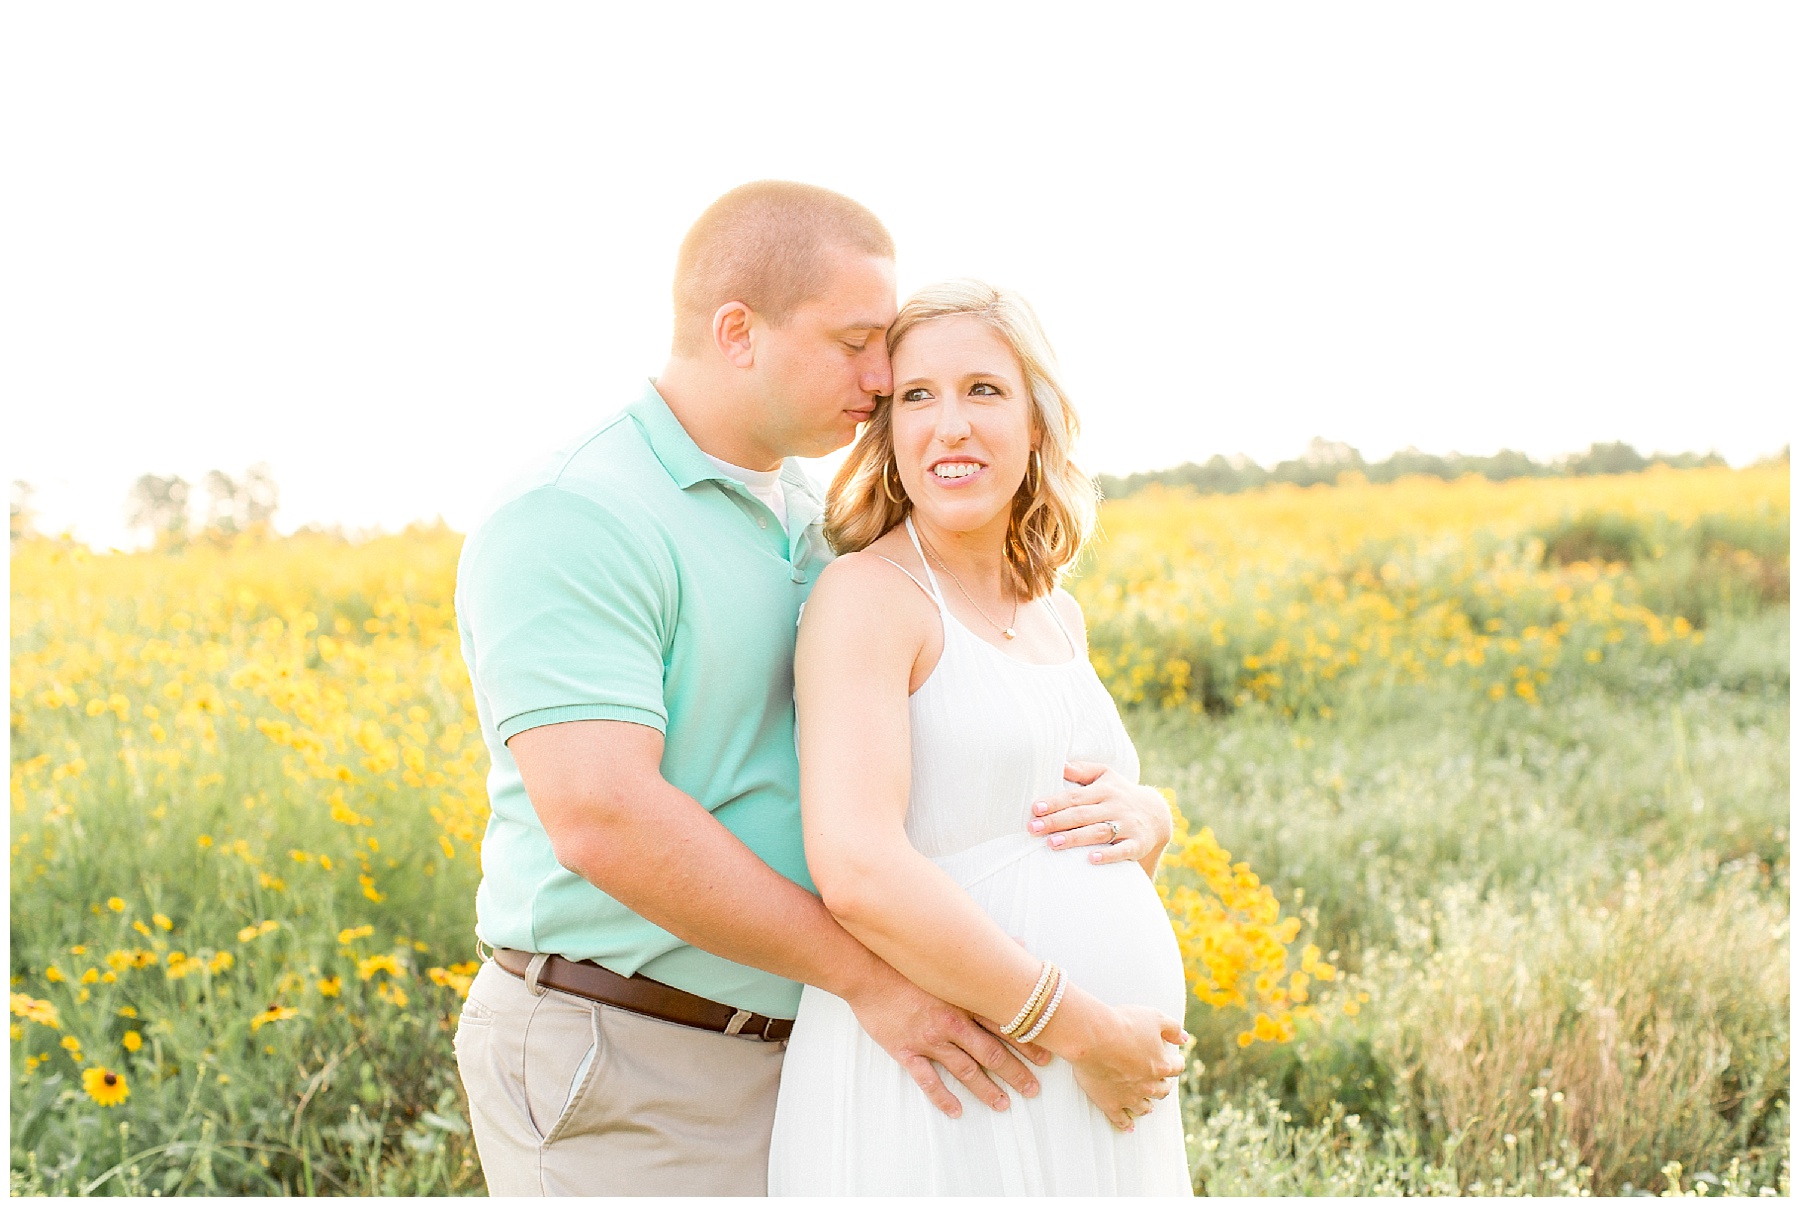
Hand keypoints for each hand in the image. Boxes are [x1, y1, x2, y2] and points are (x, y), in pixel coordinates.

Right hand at [843, 967, 1051, 1119]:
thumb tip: (1019, 942)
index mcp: (964, 1000)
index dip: (1027, 1042)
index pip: (1004, 1025)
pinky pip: (928, 1080)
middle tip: (1033, 1089)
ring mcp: (929, 1039)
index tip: (1046, 1057)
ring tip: (1003, 1104)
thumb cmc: (906, 960)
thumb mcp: (948, 954)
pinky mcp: (906, 1050)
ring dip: (986, 1089)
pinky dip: (943, 1097)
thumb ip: (985, 953)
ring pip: (965, 1070)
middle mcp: (952, 1022)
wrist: (866, 968)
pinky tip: (956, 1110)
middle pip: (991, 1052)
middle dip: (1016, 1072)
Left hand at [1028, 762, 1173, 868]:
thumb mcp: (1106, 776)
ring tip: (1052, 843)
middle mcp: (1115, 806)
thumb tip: (1059, 764)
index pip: (1075, 796)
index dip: (1055, 802)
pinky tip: (1091, 859)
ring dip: (1075, 838)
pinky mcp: (1137, 843)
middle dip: (1057, 821)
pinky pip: (1123, 850)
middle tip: (1033, 828)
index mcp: (1104, 790)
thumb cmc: (1120, 794)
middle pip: (1082, 814)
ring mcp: (1127, 825)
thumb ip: (1082, 770)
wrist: (1156, 814)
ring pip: (1098, 832)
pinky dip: (1108, 855)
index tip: (1035, 808)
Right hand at [1061, 1000, 1186, 1131]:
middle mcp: (1149, 1085)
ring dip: (1147, 1105)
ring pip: (1144, 1107)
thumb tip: (1185, 1037)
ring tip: (1147, 1105)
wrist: (1092, 1037)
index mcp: (1161, 1065)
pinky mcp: (1110, 1103)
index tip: (1175, 1061)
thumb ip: (1172, 1028)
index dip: (1177, 1063)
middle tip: (1160, 1083)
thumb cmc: (1123, 1023)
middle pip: (1162, 1090)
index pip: (1177, 1067)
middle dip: (1163, 1086)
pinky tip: (1129, 1127)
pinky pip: (1121, 1120)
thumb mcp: (1154, 1017)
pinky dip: (1126, 1124)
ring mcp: (1129, 1097)